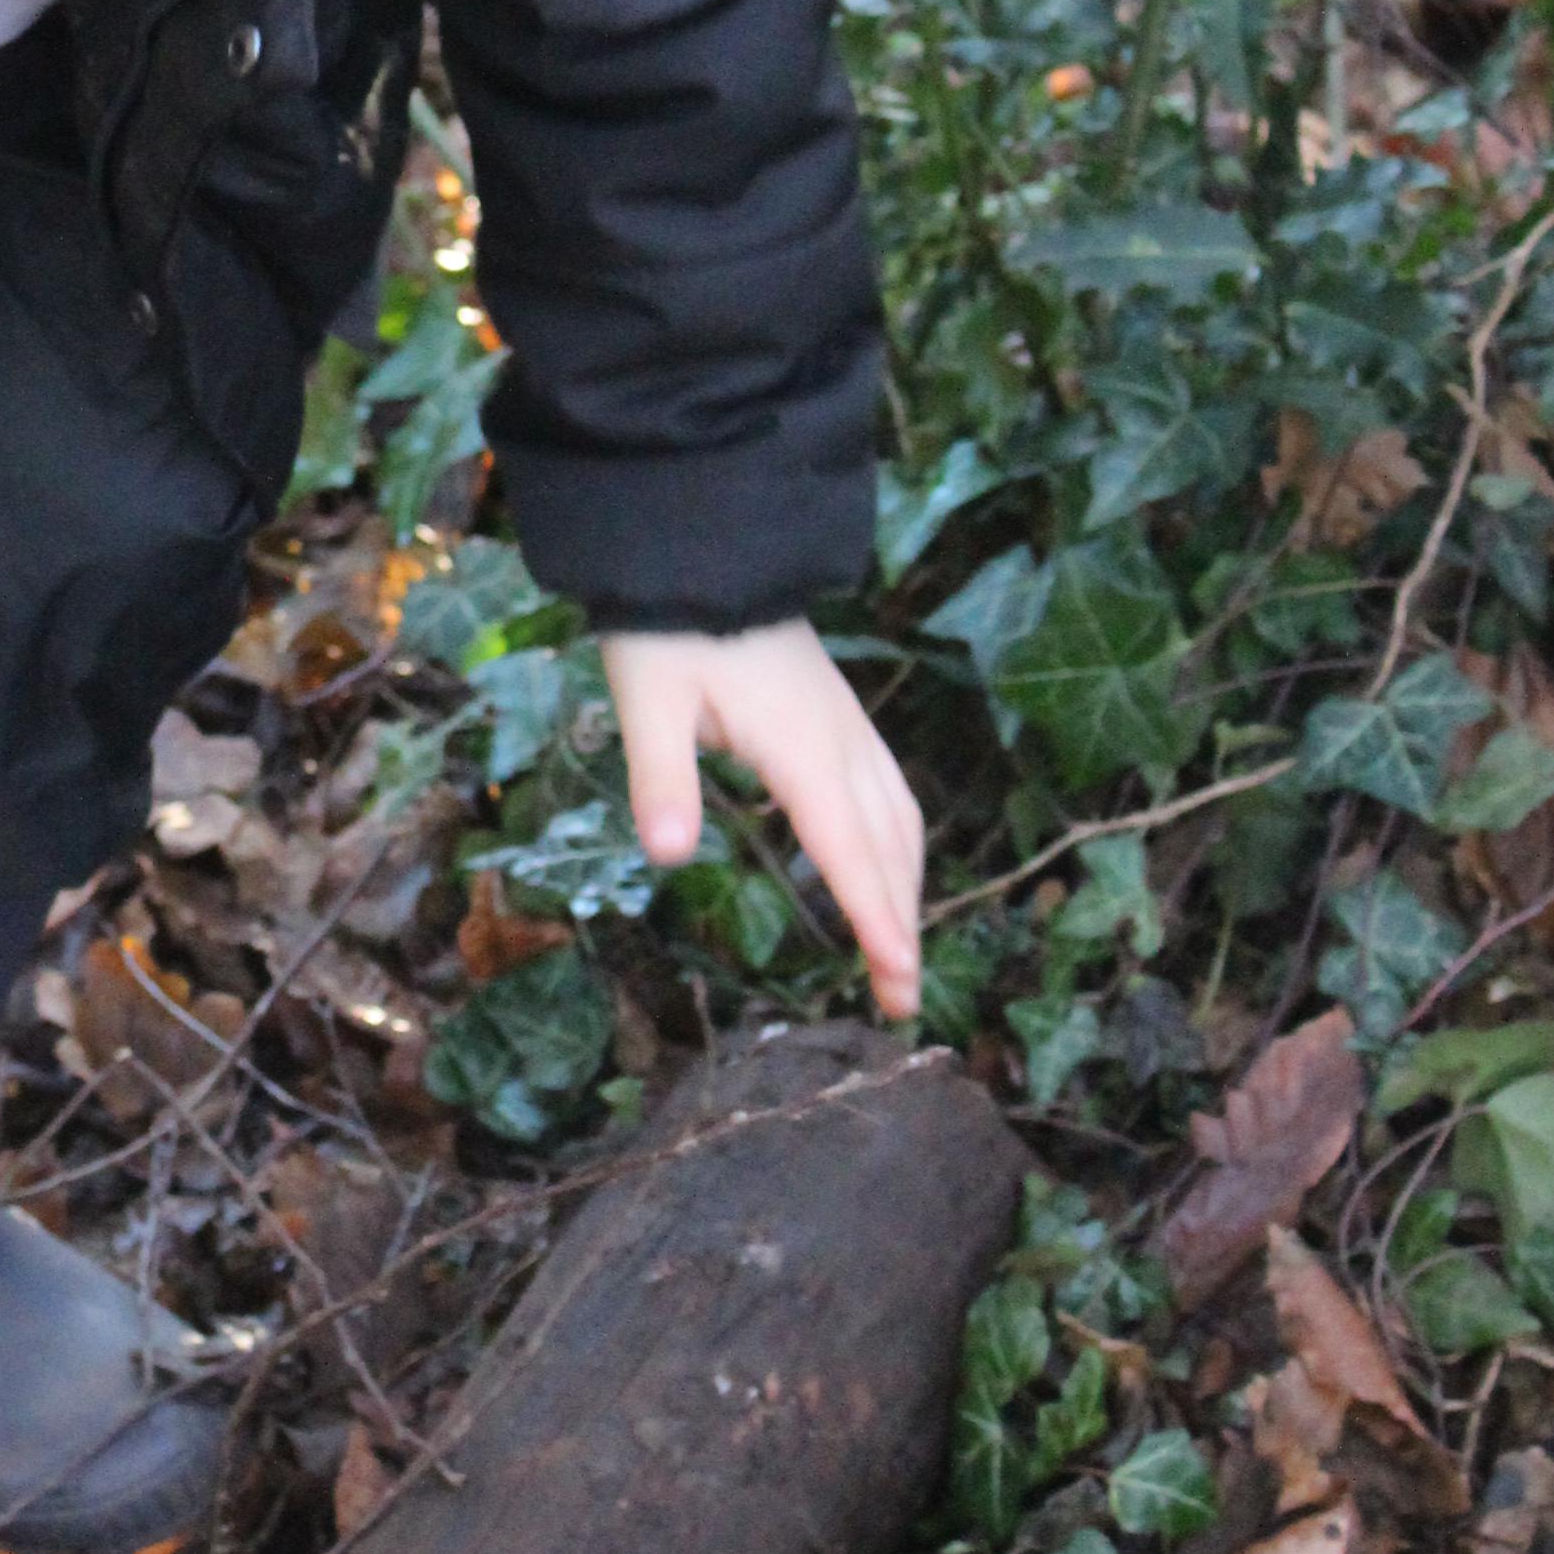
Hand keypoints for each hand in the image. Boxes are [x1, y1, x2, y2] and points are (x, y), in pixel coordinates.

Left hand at [601, 615, 925, 1024]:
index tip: (899, 979)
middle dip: (899, 924)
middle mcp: (842, 741)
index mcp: (803, 746)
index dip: (874, 917)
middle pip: (889, 845)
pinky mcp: (839, 718)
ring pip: (899, 819)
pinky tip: (881, 871)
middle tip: (900, 1004)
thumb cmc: (669, 626)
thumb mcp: (648, 702)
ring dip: (905, 888)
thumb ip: (661, 779)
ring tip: (898, 955)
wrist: (703, 549)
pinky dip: (896, 848)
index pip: (847, 848)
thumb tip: (669, 857)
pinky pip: (888, 795)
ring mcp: (848, 727)